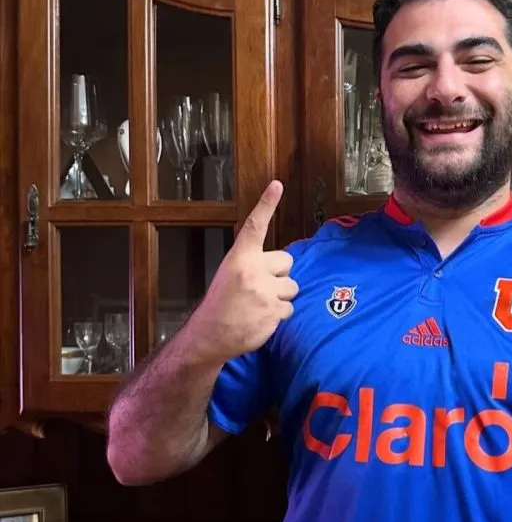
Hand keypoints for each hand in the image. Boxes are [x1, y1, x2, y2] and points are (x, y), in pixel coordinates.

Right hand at [187, 181, 298, 364]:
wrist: (210, 336)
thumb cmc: (220, 304)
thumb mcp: (229, 275)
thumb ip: (252, 264)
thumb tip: (281, 262)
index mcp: (239, 258)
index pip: (255, 226)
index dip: (267, 204)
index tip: (276, 185)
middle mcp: (253, 271)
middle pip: (286, 261)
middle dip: (279, 273)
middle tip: (259, 287)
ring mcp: (265, 292)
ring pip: (291, 287)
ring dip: (281, 296)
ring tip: (259, 305)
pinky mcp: (274, 312)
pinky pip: (290, 308)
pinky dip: (279, 315)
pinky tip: (261, 318)